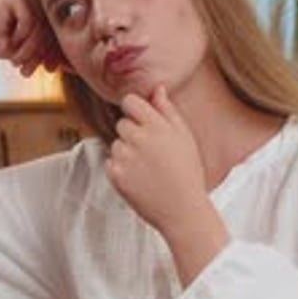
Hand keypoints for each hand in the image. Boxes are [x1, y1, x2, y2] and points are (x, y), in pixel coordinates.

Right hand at [0, 0, 66, 75]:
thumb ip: (54, 49)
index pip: (60, 30)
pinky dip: (22, 35)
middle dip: (41, 53)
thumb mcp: (37, 51)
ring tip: (18, 61)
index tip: (50, 70)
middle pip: (52, 27)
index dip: (56, 52)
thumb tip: (78, 60)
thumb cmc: (8, 50)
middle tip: (29, 70)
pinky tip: (12, 41)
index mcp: (47, 11)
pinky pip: (29, 19)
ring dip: (30, 48)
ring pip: (41, 25)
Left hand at [106, 84, 229, 284]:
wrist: (182, 210)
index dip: (135, 110)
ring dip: (127, 153)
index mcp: (157, 125)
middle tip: (151, 153)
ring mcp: (125, 157)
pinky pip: (111, 163)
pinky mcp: (115, 175)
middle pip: (122, 124)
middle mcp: (139, 138)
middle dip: (133, 134)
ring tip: (147, 169)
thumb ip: (167, 110)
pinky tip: (139, 179)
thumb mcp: (184, 137)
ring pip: (116, 144)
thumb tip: (157, 88)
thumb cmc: (187, 172)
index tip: (142, 121)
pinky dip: (120, 170)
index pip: (130, 101)